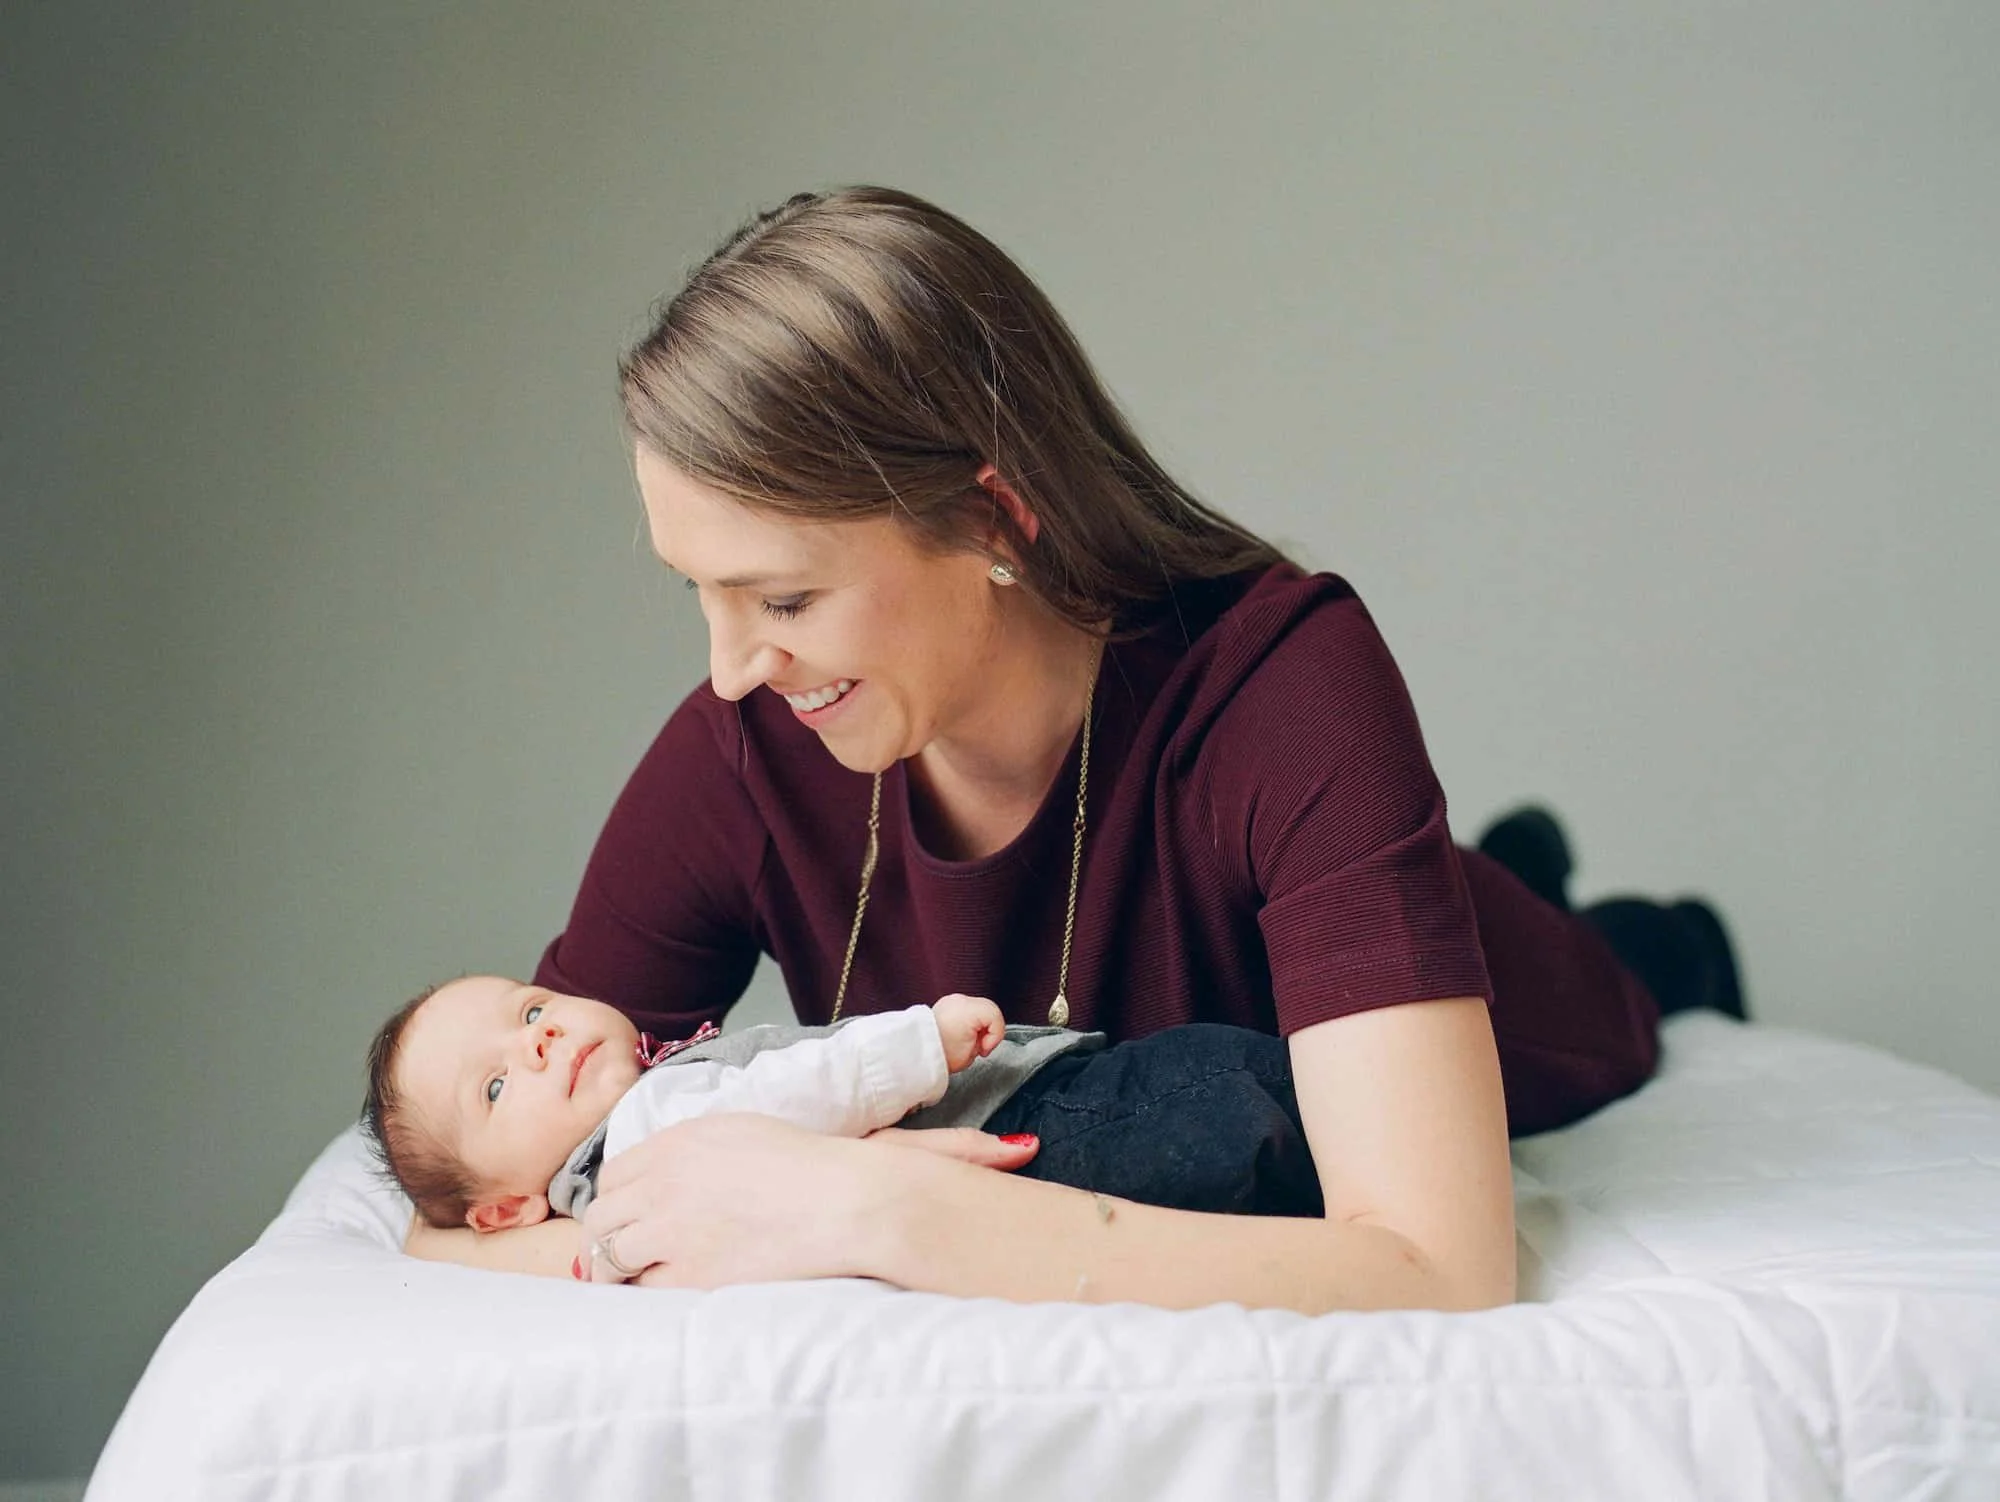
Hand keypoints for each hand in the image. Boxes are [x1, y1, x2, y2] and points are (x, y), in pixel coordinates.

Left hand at [577, 1112, 1039, 1286]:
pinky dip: (651, 1290)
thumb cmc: (806, 1163)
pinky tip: (673, 1288)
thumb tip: (661, 1172)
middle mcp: (662, 1184)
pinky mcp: (690, 1276)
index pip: (612, 1176)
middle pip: (600, 1217)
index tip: (630, 1214)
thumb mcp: (739, 1131)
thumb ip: (690, 1149)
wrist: (844, 1201)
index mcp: (676, 1143)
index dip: (618, 1199)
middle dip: (608, 1235)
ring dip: (619, 1268)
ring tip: (638, 1276)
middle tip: (625, 1251)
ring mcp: (671, 1232)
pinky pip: (644, 1290)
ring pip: (610, 1257)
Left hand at [930, 992, 1004, 1071]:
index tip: (983, 1049)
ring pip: (978, 1009)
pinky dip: (968, 1021)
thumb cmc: (939, 1055)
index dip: (994, 1036)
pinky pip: (965, 1010)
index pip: (995, 1016)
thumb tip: (983, 1038)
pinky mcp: (945, 1004)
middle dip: (988, 1029)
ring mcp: (951, 1000)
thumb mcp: (970, 1055)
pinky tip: (961, 1034)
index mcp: (968, 1010)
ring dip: (979, 1025)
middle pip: (989, 1009)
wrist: (916, 1052)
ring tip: (969, 1041)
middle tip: (980, 1046)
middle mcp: (959, 1001)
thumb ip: (984, 1041)